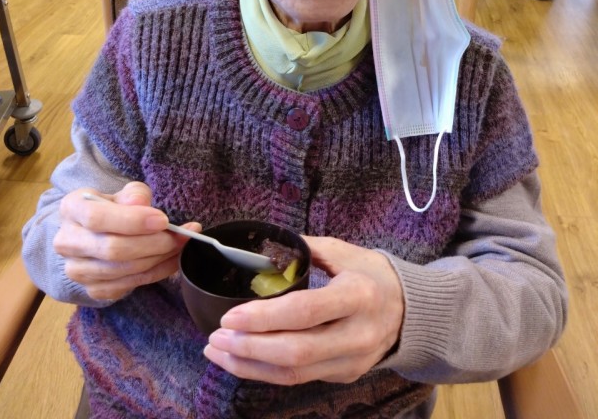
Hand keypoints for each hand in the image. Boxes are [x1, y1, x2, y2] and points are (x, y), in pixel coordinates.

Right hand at [54, 182, 200, 299]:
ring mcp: (77, 270)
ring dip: (159, 259)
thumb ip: (134, 195)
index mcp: (71, 209)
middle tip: (182, 234)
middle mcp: (67, 242)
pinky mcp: (92, 289)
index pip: (97, 218)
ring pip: (123, 270)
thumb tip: (140, 203)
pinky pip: (129, 285)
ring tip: (181, 244)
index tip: (164, 220)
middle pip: (113, 249)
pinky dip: (157, 273)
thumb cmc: (113, 208)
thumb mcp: (123, 192)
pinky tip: (171, 259)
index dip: (133, 221)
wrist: (96, 232)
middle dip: (154, 243)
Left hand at [204, 236, 403, 384]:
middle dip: (249, 347)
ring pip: (293, 374)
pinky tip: (241, 360)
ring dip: (249, 365)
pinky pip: (299, 379)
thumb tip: (261, 245)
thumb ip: (303, 248)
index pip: (305, 312)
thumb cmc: (371, 273)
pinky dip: (265, 371)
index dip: (264, 317)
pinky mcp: (344, 375)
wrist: (410, 309)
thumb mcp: (344, 251)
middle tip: (215, 337)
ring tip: (217, 351)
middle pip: (296, 352)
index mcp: (358, 295)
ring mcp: (352, 361)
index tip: (231, 315)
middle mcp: (357, 334)